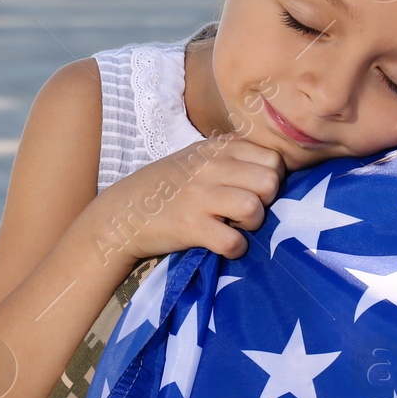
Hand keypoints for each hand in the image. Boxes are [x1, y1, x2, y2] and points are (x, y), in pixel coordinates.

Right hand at [96, 136, 286, 261]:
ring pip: (254, 208)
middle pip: (270, 182)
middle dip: (266, 202)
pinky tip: (223, 244)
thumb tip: (270, 157)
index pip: (273, 158)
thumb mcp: (197, 156)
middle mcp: (211, 167)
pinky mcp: (190, 226)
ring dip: (252, 225)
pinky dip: (234, 248)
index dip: (272, 179)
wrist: (123, 212)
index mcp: (217, 149)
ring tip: (234, 226)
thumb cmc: (167, 186)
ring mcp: (200, 196)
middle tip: (246, 211)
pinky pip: (233, 241)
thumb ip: (231, 153)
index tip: (254, 190)